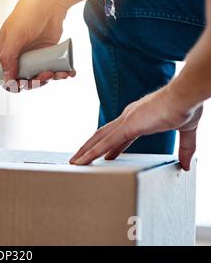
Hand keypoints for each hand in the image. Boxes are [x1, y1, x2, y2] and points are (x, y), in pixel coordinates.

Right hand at [0, 0, 74, 91]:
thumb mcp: (14, 36)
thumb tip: (7, 79)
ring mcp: (35, 56)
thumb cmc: (27, 13)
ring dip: (51, 78)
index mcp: (7, 53)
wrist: (50, 1)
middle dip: (37, 81)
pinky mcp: (49, 54)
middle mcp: (20, 56)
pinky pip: (54, 68)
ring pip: (41, 76)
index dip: (15, 84)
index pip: (7, 76)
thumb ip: (8, 58)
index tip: (25, 84)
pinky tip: (68, 72)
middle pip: (26, 80)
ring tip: (60, 73)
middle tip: (45, 75)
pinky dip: (62, 72)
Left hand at [70, 86, 202, 170]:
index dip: (111, 146)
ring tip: (75, 162)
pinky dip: (92, 152)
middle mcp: (128, 117)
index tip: (106, 156)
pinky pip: (105, 143)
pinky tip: (83, 161)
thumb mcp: (186, 130)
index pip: (120, 135)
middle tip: (80, 159)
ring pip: (99, 139)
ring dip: (86, 151)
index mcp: (139, 116)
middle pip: (104, 135)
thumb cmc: (185, 107)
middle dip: (91, 147)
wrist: (185, 96)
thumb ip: (185, 148)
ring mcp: (126, 121)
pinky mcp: (127, 126)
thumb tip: (187, 165)